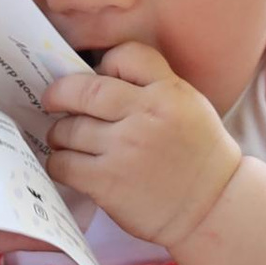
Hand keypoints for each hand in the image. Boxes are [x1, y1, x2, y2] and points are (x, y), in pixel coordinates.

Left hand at [41, 41, 240, 251]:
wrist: (212, 208)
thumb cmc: (199, 155)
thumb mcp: (189, 105)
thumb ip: (153, 85)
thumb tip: (101, 75)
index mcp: (169, 92)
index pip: (125, 55)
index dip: (106, 63)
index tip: (98, 76)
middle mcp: (144, 117)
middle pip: (83, 91)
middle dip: (60, 94)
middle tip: (53, 101)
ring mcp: (124, 150)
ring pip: (68, 129)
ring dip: (59, 134)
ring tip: (64, 139)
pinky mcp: (107, 183)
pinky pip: (64, 164)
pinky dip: (58, 163)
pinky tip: (67, 164)